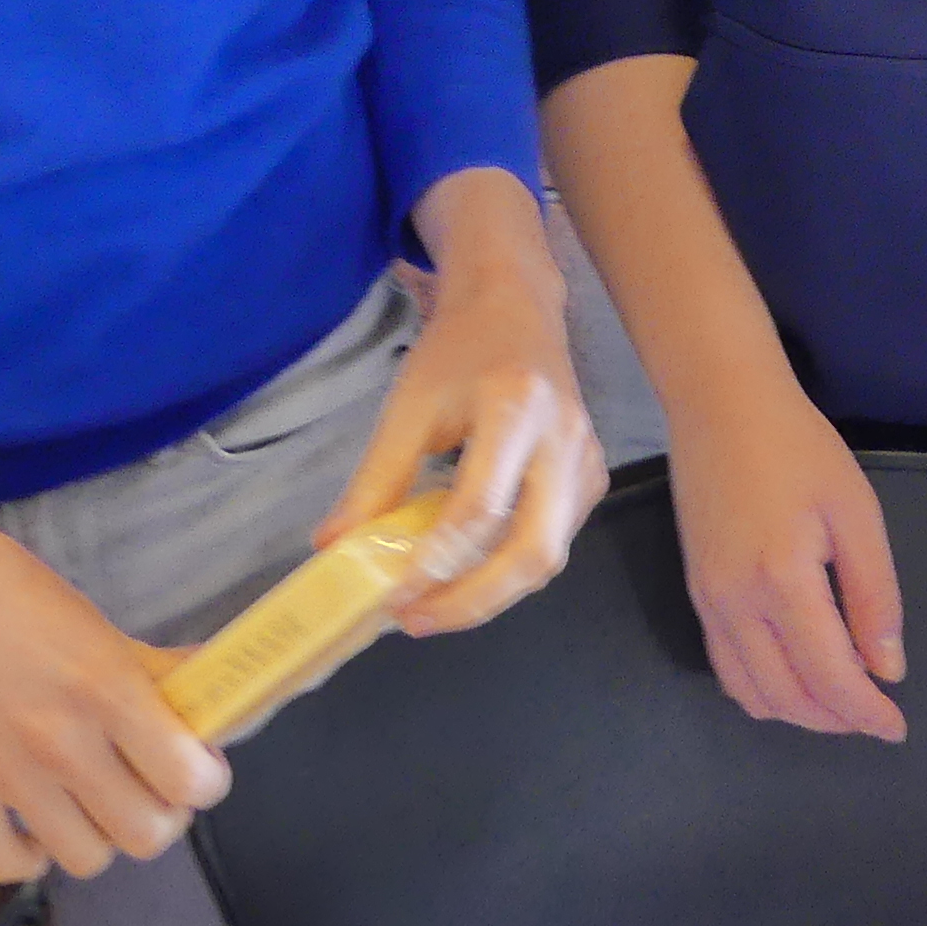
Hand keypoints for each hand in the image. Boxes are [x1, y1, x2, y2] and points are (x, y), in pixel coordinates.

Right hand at [0, 497, 224, 887]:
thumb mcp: (85, 613)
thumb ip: (145, 661)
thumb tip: (203, 679)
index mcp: (104, 685)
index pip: (188, 776)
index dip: (206, 778)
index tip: (200, 763)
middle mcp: (61, 740)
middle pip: (147, 832)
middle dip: (165, 812)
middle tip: (154, 782)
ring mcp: (6, 774)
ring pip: (88, 857)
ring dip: (103, 834)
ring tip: (98, 799)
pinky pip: (7, 864)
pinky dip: (31, 853)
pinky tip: (38, 819)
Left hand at [318, 169, 605, 638]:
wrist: (514, 305)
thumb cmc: (458, 349)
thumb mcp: (407, 405)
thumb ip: (375, 479)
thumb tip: (333, 548)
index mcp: (516, 408)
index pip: (480, 508)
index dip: (435, 563)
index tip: (391, 595)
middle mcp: (564, 439)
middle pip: (533, 550)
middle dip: (473, 600)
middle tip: (415, 621)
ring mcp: (587, 461)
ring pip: (548, 556)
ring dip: (491, 593)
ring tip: (431, 605)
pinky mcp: (592, 476)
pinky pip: (555, 541)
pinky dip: (510, 569)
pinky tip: (468, 572)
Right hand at [662, 356, 905, 739]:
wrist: (721, 405)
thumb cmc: (800, 449)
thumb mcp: (856, 513)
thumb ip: (874, 596)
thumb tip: (887, 669)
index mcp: (783, 582)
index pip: (829, 677)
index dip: (866, 713)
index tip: (897, 727)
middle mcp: (735, 606)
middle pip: (788, 698)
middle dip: (837, 719)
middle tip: (875, 713)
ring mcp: (708, 603)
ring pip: (752, 694)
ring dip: (799, 712)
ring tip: (841, 700)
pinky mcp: (697, 594)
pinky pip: (726, 669)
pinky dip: (764, 691)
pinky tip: (795, 676)